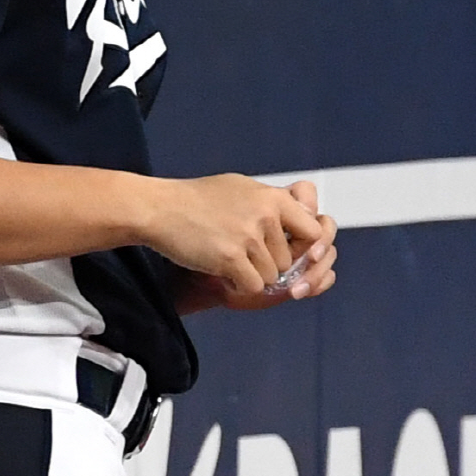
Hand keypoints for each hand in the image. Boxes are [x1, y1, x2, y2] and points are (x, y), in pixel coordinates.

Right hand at [147, 172, 325, 294]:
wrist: (161, 209)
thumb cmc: (198, 199)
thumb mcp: (243, 188)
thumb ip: (274, 204)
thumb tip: (305, 215)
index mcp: (273, 198)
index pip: (314, 231)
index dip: (305, 247)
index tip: (290, 253)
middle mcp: (266, 216)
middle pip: (288, 261)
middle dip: (267, 263)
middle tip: (239, 250)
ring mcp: (249, 237)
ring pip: (271, 276)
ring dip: (251, 274)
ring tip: (225, 255)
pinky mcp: (231, 258)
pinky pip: (253, 286)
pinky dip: (238, 284)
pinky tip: (220, 268)